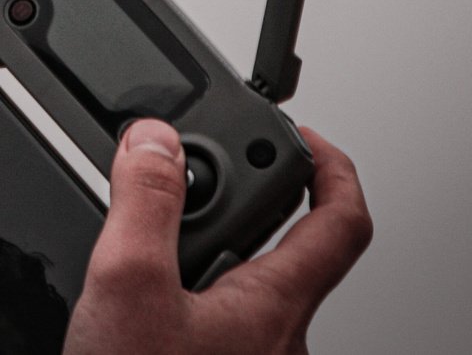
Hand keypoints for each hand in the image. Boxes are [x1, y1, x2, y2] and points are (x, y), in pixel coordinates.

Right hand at [64, 120, 372, 354]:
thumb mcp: (128, 286)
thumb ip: (144, 203)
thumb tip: (155, 140)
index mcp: (276, 306)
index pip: (343, 221)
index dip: (331, 165)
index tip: (302, 135)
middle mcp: (279, 341)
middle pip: (291, 253)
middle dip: (248, 207)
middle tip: (205, 179)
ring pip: (249, 293)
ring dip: (209, 257)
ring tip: (152, 247)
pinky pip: (217, 329)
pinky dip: (184, 300)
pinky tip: (138, 309)